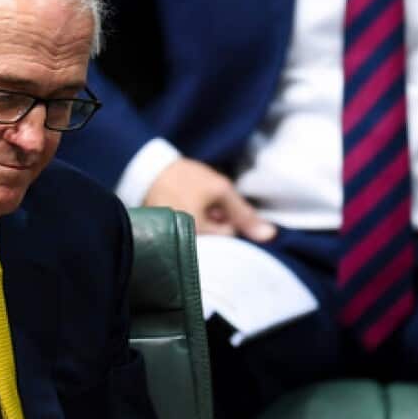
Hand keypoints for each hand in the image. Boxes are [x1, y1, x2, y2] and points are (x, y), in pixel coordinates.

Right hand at [144, 158, 275, 241]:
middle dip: (216, 224)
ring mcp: (172, 246)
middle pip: (216, 242)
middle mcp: (184, 247)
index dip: (228, 218)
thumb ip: (244, 214)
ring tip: (191, 206)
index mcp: (199, 237)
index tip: (217, 204)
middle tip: (204, 205)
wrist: (146, 171)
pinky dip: (189, 226)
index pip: (230, 236)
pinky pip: (186, 238)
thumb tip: (270, 236)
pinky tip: (182, 210)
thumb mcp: (220, 190)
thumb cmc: (184, 179)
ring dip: (203, 224)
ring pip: (202, 239)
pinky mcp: (163, 242)